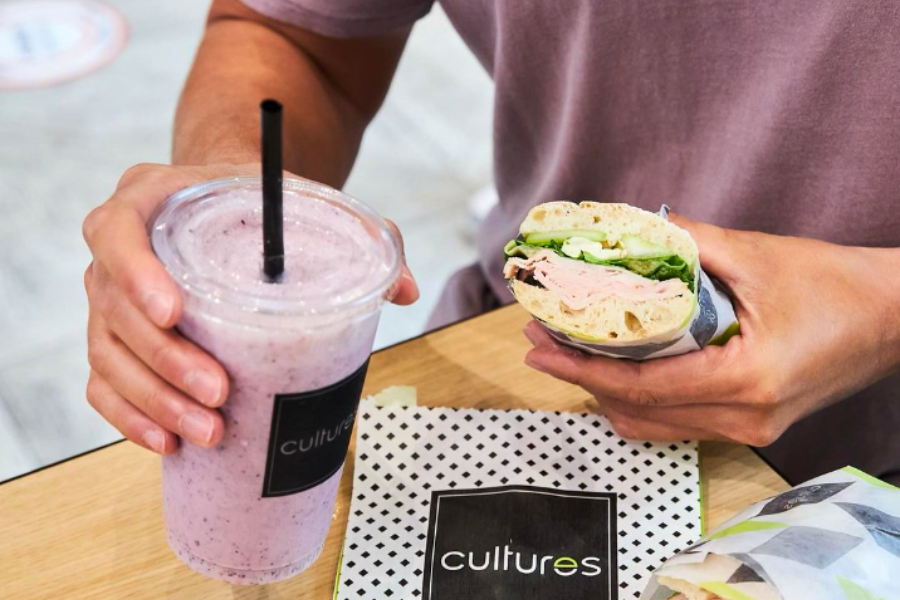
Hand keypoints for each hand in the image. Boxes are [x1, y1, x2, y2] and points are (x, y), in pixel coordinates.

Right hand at [83, 163, 418, 454]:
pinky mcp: (115, 340)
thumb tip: (403, 290)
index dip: (135, 276)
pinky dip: (132, 418)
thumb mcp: (306, 203)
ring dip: (154, 402)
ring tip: (209, 431)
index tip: (176, 314)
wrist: (226, 213)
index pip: (116, 233)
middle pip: (112, 309)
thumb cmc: (257, 210)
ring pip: (107, 356)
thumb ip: (358, 233)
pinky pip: (103, 384)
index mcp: (150, 200)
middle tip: (219, 394)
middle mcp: (117, 250)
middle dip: (164, 362)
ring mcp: (109, 298)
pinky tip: (169, 443)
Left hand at [523, 214, 899, 444]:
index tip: (540, 348)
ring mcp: (750, 429)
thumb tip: (627, 230)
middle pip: (640, 412)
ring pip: (655, 425)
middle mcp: (746, 417)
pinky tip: (617, 370)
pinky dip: (640, 401)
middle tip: (542, 341)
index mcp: (746, 380)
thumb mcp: (757, 254)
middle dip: (583, 379)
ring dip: (607, 392)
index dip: (582, 369)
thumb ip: (688, 243)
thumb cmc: (837, 285)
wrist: (895, 317)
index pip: (641, 387)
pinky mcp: (752, 424)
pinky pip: (679, 423)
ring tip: (571, 352)